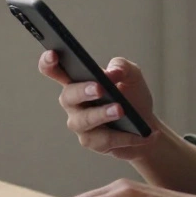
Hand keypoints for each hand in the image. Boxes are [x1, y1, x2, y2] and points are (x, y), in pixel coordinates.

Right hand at [38, 52, 159, 160]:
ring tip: (121, 110)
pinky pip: (104, 139)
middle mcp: (74, 102)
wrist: (146, 126)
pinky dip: (125, 136)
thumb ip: (122, 67)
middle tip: (100, 88)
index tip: (53, 54)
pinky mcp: (91, 142)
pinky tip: (142, 134)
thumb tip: (112, 72)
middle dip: (82, 91)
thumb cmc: (133, 97)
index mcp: (78, 80)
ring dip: (102, 114)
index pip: (55, 70)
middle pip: (68, 96)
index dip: (49, 63)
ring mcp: (80, 123)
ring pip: (84, 120)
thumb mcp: (132, 76)